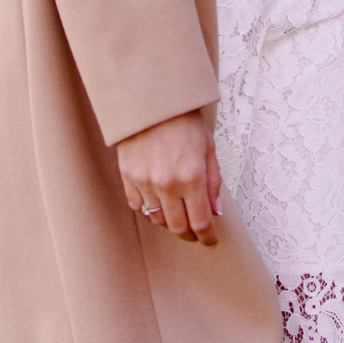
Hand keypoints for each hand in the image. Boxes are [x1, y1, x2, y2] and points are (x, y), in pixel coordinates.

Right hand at [115, 111, 222, 244]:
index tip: (211, 241)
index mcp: (192, 176)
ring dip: (170, 223)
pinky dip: (150, 211)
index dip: (208, 237)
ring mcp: (145, 182)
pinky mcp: (128, 177)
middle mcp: (168, 183)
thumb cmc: (183, 121)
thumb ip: (213, 183)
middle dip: (190, 235)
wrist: (152, 101)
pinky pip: (138, 207)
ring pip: (157, 220)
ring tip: (178, 215)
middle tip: (196, 233)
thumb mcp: (208, 148)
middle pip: (178, 227)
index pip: (200, 222)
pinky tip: (158, 204)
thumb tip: (215, 212)